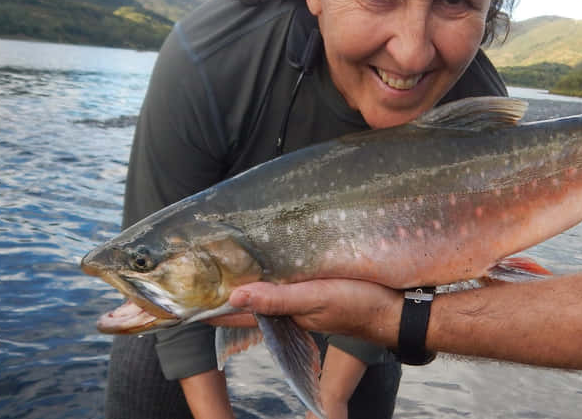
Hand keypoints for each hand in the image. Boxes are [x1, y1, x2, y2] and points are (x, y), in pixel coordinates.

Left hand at [209, 279, 401, 344]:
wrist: (395, 312)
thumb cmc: (358, 304)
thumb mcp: (315, 298)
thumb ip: (277, 299)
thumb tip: (234, 295)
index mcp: (283, 315)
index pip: (237, 310)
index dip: (211, 303)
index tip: (185, 295)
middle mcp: (289, 312)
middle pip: (249, 301)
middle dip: (225, 290)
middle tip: (201, 272)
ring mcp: (303, 305)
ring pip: (267, 294)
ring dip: (248, 282)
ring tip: (227, 266)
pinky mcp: (318, 295)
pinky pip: (286, 287)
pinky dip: (273, 278)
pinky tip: (272, 265)